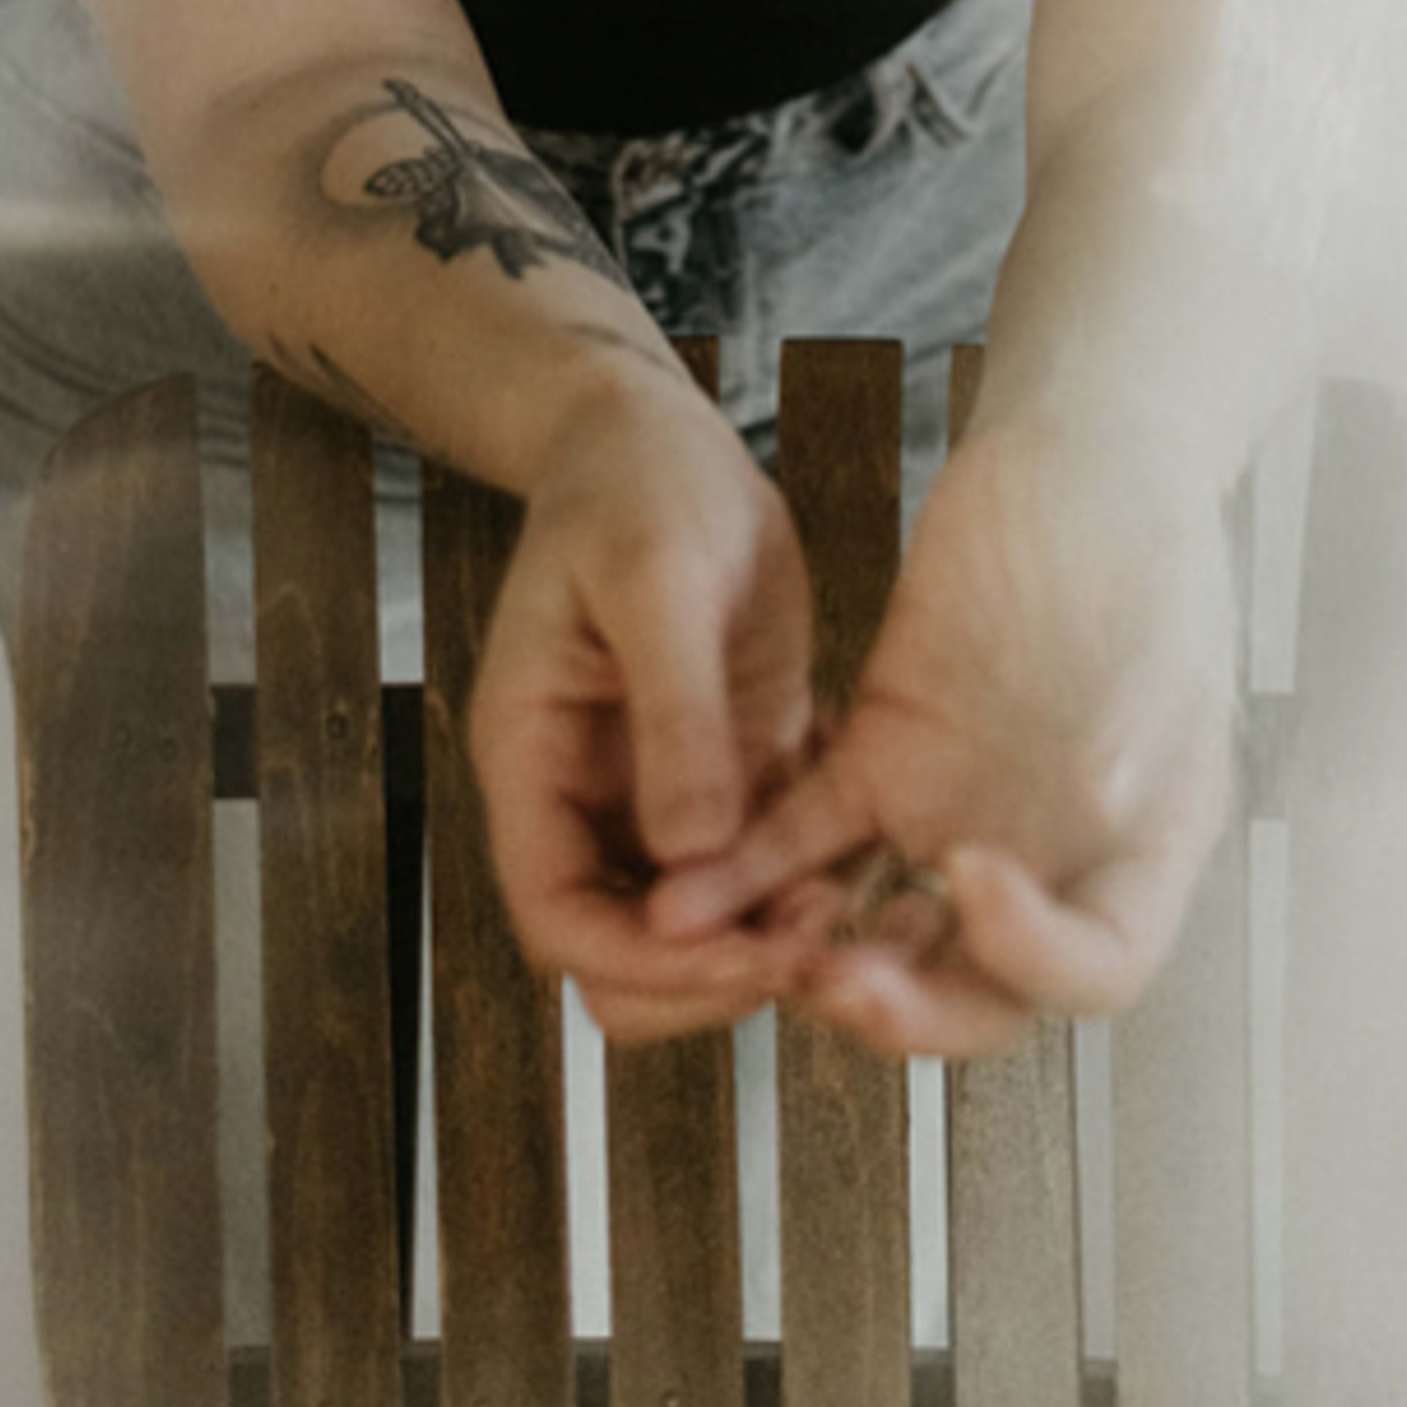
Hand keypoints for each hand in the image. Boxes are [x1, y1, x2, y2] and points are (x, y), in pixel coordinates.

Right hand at [461, 368, 821, 1043]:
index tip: (743, 951)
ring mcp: (657, 794)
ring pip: (702, 928)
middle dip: (714, 972)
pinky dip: (808, 885)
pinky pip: (761, 870)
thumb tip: (690, 856)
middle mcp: (588, 799)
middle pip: (628, 957)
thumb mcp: (654, 579)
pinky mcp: (726, 774)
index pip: (561, 918)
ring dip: (772, 937)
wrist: (657, 435)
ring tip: (857, 904)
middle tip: (816, 941)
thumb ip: (673, 713)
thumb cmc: (633, 484)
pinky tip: (871, 863)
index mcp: (535, 760)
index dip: (645, 960)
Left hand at [650, 410, 1239, 1056]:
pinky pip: (806, 835)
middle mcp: (1045, 855)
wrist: (1078, 447)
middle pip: (975, 986)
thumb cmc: (1140, 538)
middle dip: (905, 1007)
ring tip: (748, 952)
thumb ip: (1126, 743)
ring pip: (879, 928)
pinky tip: (691, 891)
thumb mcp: (1161, 650)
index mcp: (1139, 851)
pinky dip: (748, 871)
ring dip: (815, 956)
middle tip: (842, 982)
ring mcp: (957, 810)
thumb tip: (1099, 808)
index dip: (1033, 960)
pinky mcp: (880, 753)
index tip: (973, 883)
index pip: (1094, 970)